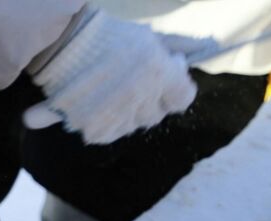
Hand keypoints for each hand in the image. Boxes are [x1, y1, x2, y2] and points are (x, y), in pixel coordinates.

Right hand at [23, 10, 196, 144]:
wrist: (61, 46)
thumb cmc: (109, 37)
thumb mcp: (148, 37)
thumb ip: (179, 45)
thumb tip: (209, 45)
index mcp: (158, 74)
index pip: (183, 98)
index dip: (175, 89)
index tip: (164, 79)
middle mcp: (141, 98)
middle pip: (156, 115)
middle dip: (149, 101)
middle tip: (131, 82)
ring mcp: (117, 118)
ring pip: (133, 126)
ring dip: (126, 113)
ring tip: (110, 92)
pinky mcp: (96, 130)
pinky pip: (111, 134)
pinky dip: (105, 123)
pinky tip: (95, 104)